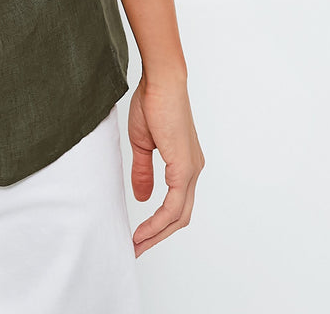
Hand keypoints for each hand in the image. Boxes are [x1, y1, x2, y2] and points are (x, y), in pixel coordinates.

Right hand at [127, 73, 204, 256]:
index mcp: (184, 163)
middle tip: (137, 248)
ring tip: (136, 244)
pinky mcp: (184, 168)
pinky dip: (158, 221)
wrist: (161, 82)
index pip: (175, 205)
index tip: (138, 235)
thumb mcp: (142, 143)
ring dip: (157, 234)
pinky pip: (174, 205)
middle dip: (158, 236)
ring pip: (179, 215)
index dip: (157, 224)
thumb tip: (143, 198)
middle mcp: (193, 170)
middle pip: (180, 217)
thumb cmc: (152, 102)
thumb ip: (143, 171)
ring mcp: (191, 170)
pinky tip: (143, 230)